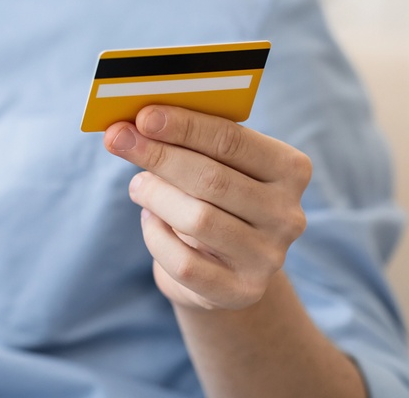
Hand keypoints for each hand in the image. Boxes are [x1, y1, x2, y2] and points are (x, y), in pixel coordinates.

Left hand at [104, 106, 310, 311]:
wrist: (224, 266)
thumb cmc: (213, 197)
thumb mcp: (213, 164)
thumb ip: (187, 141)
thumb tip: (131, 126)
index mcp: (290, 169)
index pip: (232, 140)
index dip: (184, 126)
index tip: (143, 116)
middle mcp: (288, 214)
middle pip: (212, 179)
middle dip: (158, 155)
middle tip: (118, 140)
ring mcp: (269, 257)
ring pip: (198, 220)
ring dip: (155, 196)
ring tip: (137, 186)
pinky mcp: (242, 291)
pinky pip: (184, 262)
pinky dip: (156, 237)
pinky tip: (151, 222)